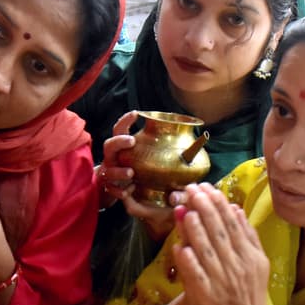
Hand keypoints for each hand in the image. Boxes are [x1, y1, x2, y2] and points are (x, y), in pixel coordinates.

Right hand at [99, 111, 176, 239]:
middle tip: (132, 140)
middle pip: (109, 145)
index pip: (119, 129)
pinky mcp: (109, 189)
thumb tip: (196, 142)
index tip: (136, 113)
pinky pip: (112, 190)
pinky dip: (119, 190)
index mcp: (122, 147)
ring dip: (119, 171)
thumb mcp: (143, 157)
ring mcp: (108, 173)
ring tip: (131, 173)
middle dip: (119, 142)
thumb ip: (162, 150)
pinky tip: (129, 191)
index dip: (125, 120)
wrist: (115, 189)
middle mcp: (113, 158)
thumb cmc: (134, 170)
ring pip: (109, 170)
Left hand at [171, 184, 268, 304]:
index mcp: (250, 256)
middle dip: (205, 209)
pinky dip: (188, 262)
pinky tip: (179, 247)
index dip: (219, 204)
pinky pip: (196, 276)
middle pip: (220, 233)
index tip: (207, 187)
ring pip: (207, 252)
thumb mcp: (257, 261)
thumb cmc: (251, 289)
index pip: (233, 225)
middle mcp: (237, 267)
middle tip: (192, 189)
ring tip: (185, 210)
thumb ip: (248, 236)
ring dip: (196, 230)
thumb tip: (236, 209)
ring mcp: (222, 282)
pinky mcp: (208, 297)